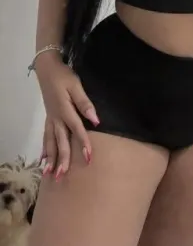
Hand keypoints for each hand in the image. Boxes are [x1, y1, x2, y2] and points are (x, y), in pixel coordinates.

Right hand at [35, 52, 97, 178]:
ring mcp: (51, 119)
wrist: (47, 69)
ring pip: (50, 142)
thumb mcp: (76, 86)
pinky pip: (45, 136)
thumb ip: (85, 103)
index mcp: (65, 110)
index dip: (83, 143)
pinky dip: (45, 148)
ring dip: (51, 158)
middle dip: (62, 159)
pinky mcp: (48, 117)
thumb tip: (95, 120)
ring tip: (50, 174)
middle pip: (60, 141)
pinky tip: (43, 158)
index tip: (88, 158)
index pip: (76, 130)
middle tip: (62, 177)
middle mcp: (56, 118)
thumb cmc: (64, 76)